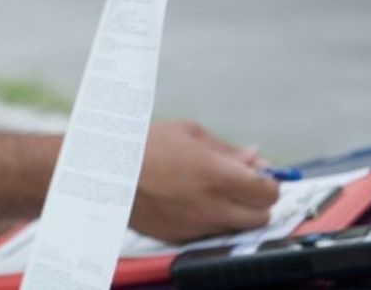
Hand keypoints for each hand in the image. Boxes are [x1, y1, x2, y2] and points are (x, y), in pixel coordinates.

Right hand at [129, 120, 279, 242]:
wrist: (102, 169)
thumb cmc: (145, 143)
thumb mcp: (188, 133)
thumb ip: (227, 149)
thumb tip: (255, 159)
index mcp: (219, 175)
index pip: (269, 192)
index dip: (268, 183)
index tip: (258, 176)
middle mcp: (213, 206)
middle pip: (261, 217)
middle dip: (256, 202)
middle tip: (239, 187)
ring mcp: (196, 225)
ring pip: (236, 227)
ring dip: (233, 212)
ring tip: (209, 192)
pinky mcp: (179, 237)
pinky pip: (208, 233)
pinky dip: (208, 220)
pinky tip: (188, 202)